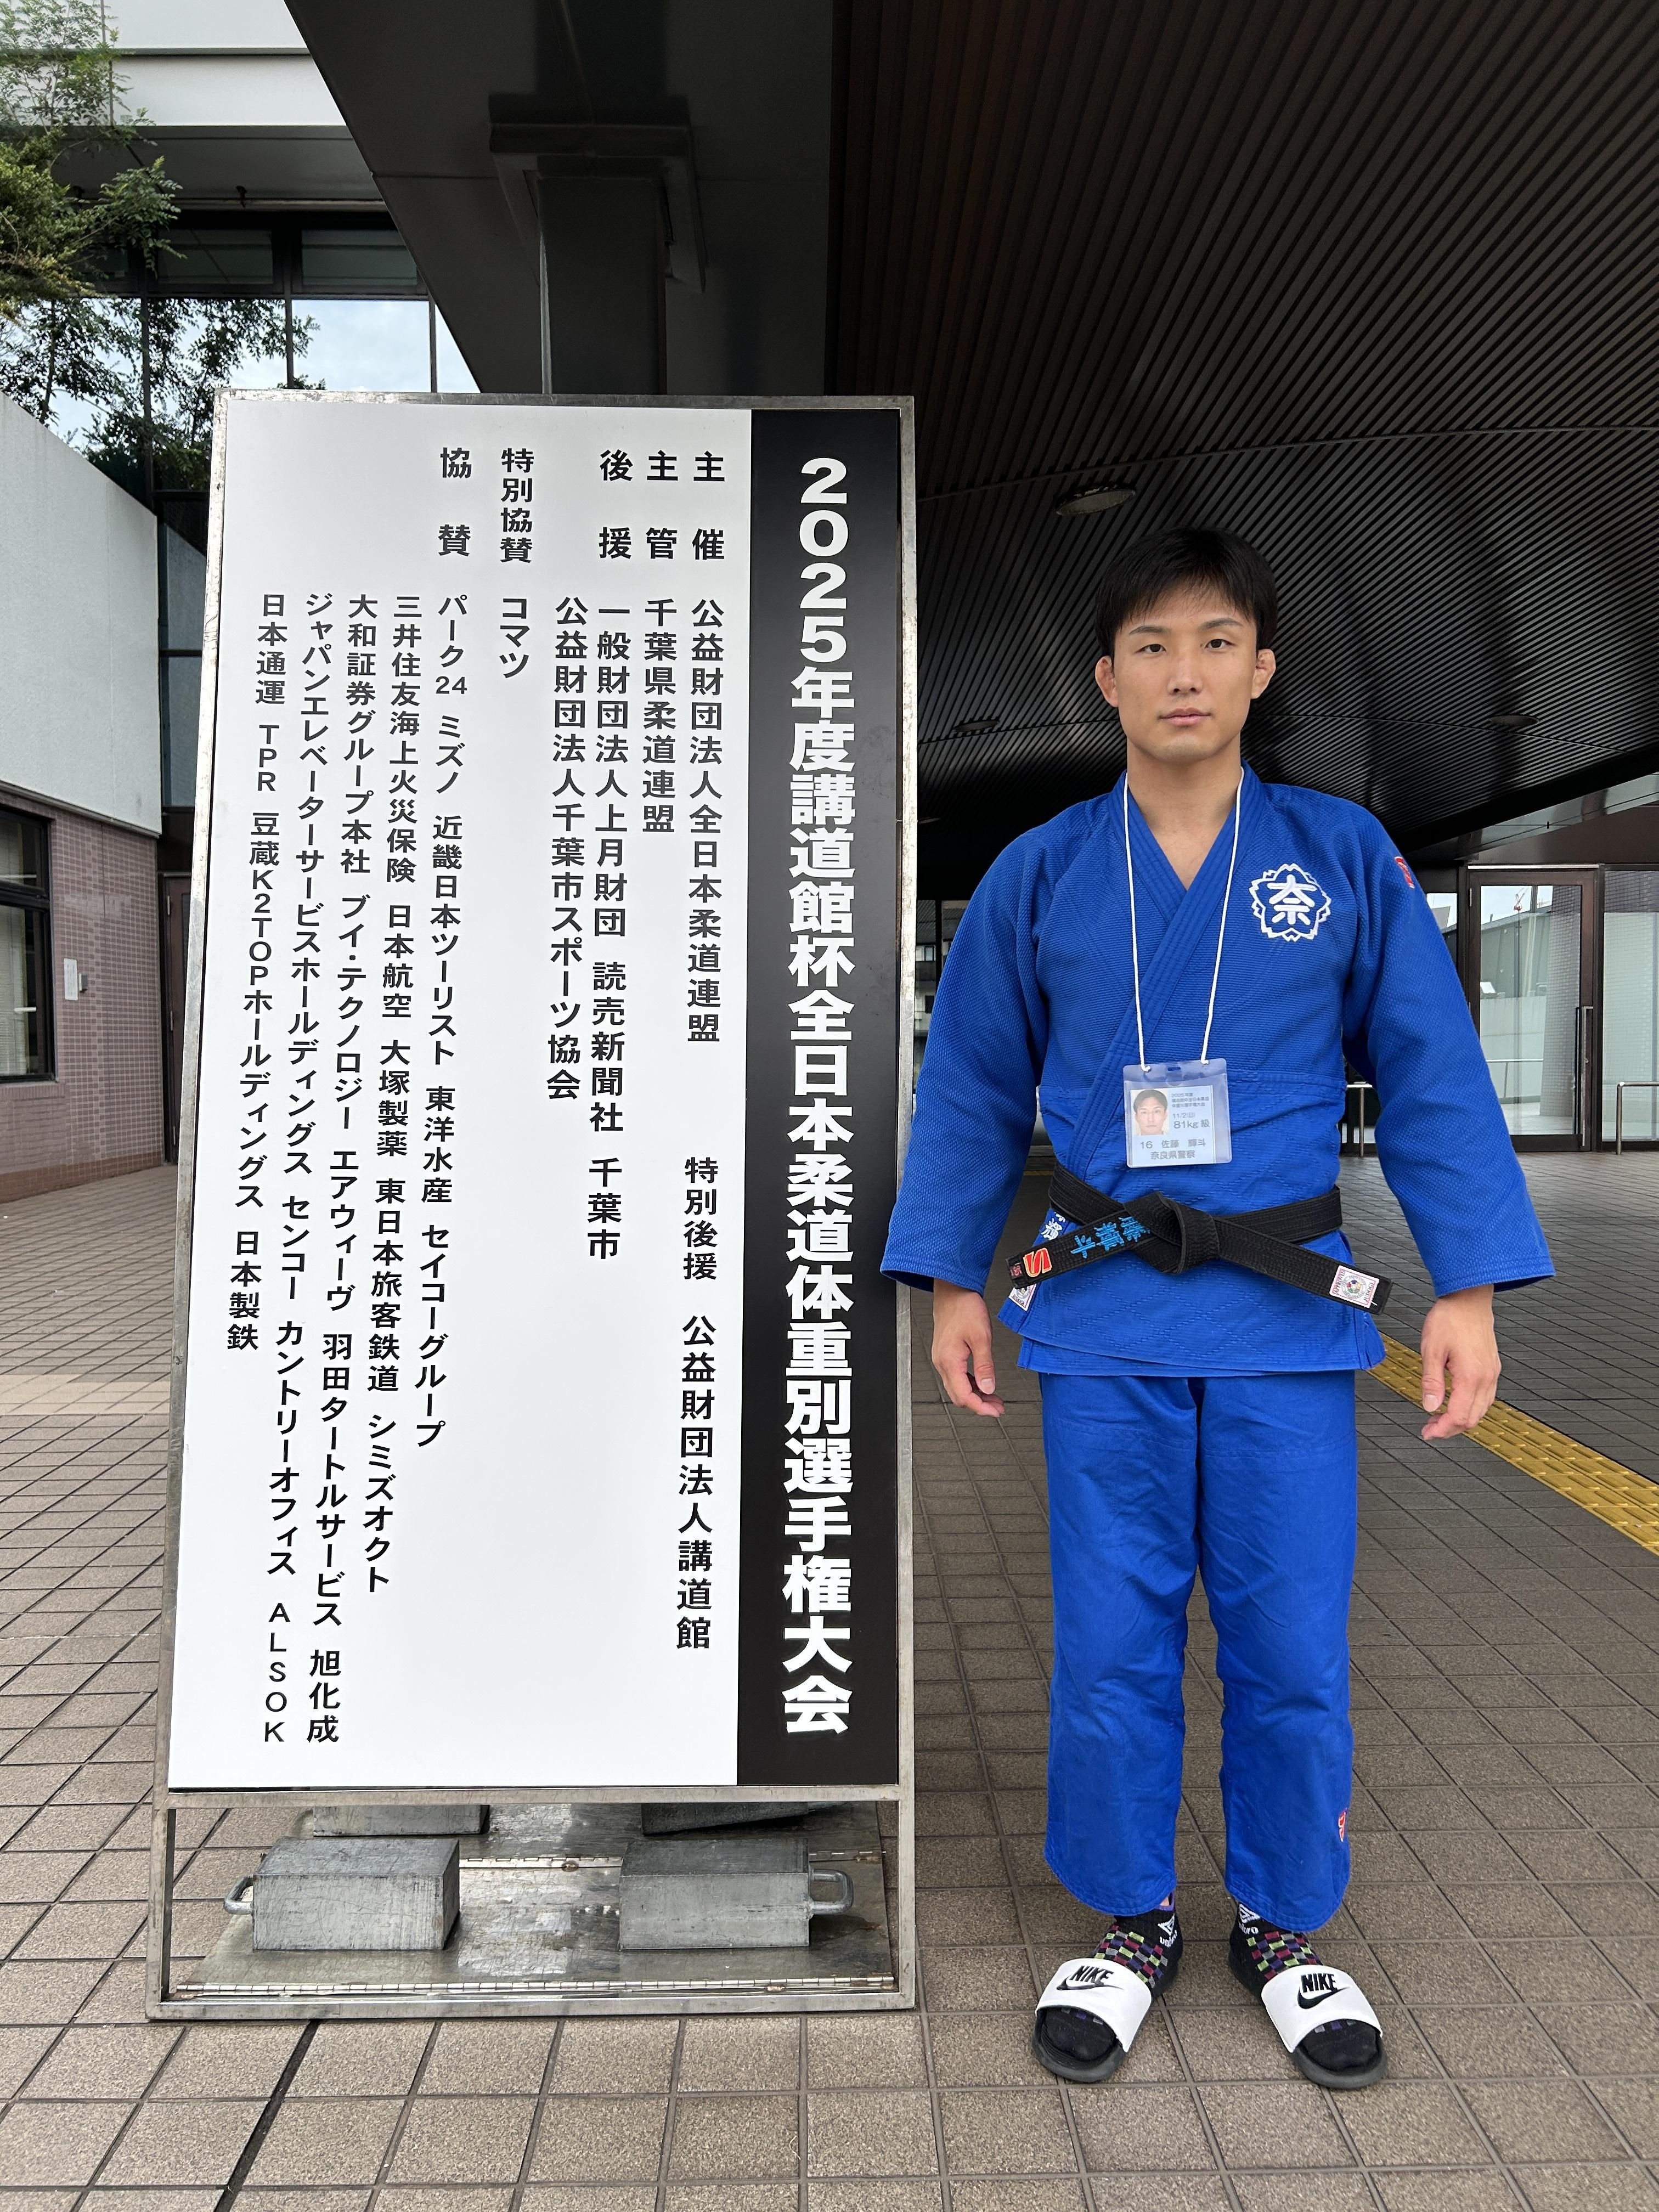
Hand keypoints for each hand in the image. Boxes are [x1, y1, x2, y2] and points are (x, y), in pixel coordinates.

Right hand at [931, 1281, 1004, 1416]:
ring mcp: (942, 1359)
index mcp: (949, 1361)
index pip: (963, 1396)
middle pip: (959, 1396)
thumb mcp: (981, 1337)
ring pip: (957, 1388)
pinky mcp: (945, 1354)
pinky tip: (982, 1384)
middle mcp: (942, 1363)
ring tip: (994, 1398)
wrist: (953, 1291)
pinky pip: (956, 1377)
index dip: (980, 1408)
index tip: (995, 1412)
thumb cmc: (965, 1308)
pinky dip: (970, 1385)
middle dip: (979, 1405)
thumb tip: (989, 1388)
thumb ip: (985, 1366)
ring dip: (976, 1395)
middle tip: (998, 1407)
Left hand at [1419, 1285, 1499, 1439]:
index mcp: (1471, 1376)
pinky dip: (1470, 1406)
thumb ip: (1431, 1382)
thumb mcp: (1432, 1350)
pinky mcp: (1492, 1367)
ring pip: (1481, 1410)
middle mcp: (1486, 1378)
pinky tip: (1455, 1402)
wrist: (1469, 1299)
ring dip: (1461, 1418)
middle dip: (1451, 1428)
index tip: (1428, 1432)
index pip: (1460, 1417)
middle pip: (1473, 1418)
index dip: (1443, 1430)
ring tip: (1439, 1417)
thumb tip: (1430, 1406)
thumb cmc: (1450, 1318)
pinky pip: (1485, 1397)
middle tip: (1430, 1427)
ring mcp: (1492, 1373)